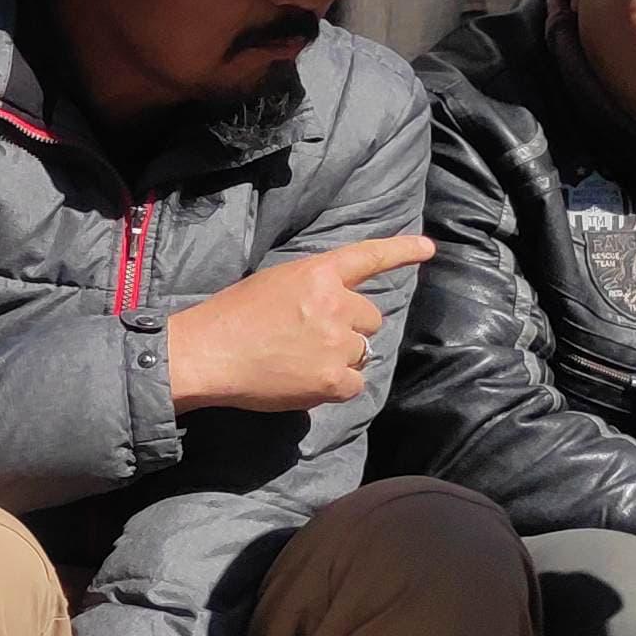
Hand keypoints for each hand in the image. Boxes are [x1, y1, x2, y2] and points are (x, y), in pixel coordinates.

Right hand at [157, 235, 430, 413]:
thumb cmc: (229, 317)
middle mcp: (334, 304)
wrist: (206, 354)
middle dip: (349, 329)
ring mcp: (336, 343)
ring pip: (362, 353)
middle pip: (369, 319)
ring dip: (340, 358)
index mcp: (317, 273)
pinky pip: (354, 385)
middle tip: (311, 339)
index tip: (429, 248)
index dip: (401, 251)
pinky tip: (304, 382)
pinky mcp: (332, 380)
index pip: (368, 257)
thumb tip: (335, 312)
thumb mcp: (273, 283)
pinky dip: (335, 387)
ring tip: (300, 362)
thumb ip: (311, 290)